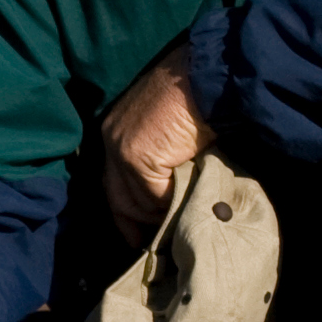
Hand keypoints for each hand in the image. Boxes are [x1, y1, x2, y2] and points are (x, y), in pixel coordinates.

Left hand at [99, 42, 210, 244]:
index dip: (127, 212)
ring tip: (184, 219)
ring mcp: (121, 148)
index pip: (114, 183)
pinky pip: (155, 197)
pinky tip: (191, 199)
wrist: (209, 76)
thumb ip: (165, 157)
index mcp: (118, 129)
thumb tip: (172, 194)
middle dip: (137, 224)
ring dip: (162, 215)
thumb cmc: (201, 97)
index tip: (139, 236)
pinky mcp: (138, 157)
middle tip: (157, 245)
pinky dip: (173, 203)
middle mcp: (112, 138)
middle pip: (119, 197)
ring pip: (139, 202)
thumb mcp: (174, 130)